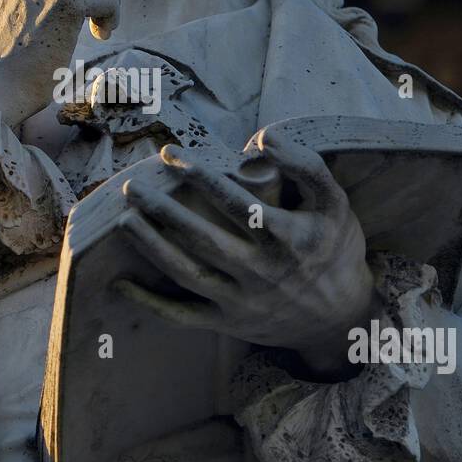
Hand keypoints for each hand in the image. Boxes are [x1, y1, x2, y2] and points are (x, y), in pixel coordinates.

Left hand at [115, 132, 377, 380]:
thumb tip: (263, 137)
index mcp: (288, 238)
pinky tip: (121, 285)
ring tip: (123, 221)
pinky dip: (150, 304)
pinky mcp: (229, 324)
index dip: (198, 176)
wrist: (341, 316)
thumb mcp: (334, 203)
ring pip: (188, 275)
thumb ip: (305, 165)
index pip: (234, 202)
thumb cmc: (333, 248)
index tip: (168, 155)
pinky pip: (183, 317)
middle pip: (202, 239)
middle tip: (131, 187)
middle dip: (162, 212)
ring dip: (151, 247)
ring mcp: (243, 301)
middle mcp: (262, 272)